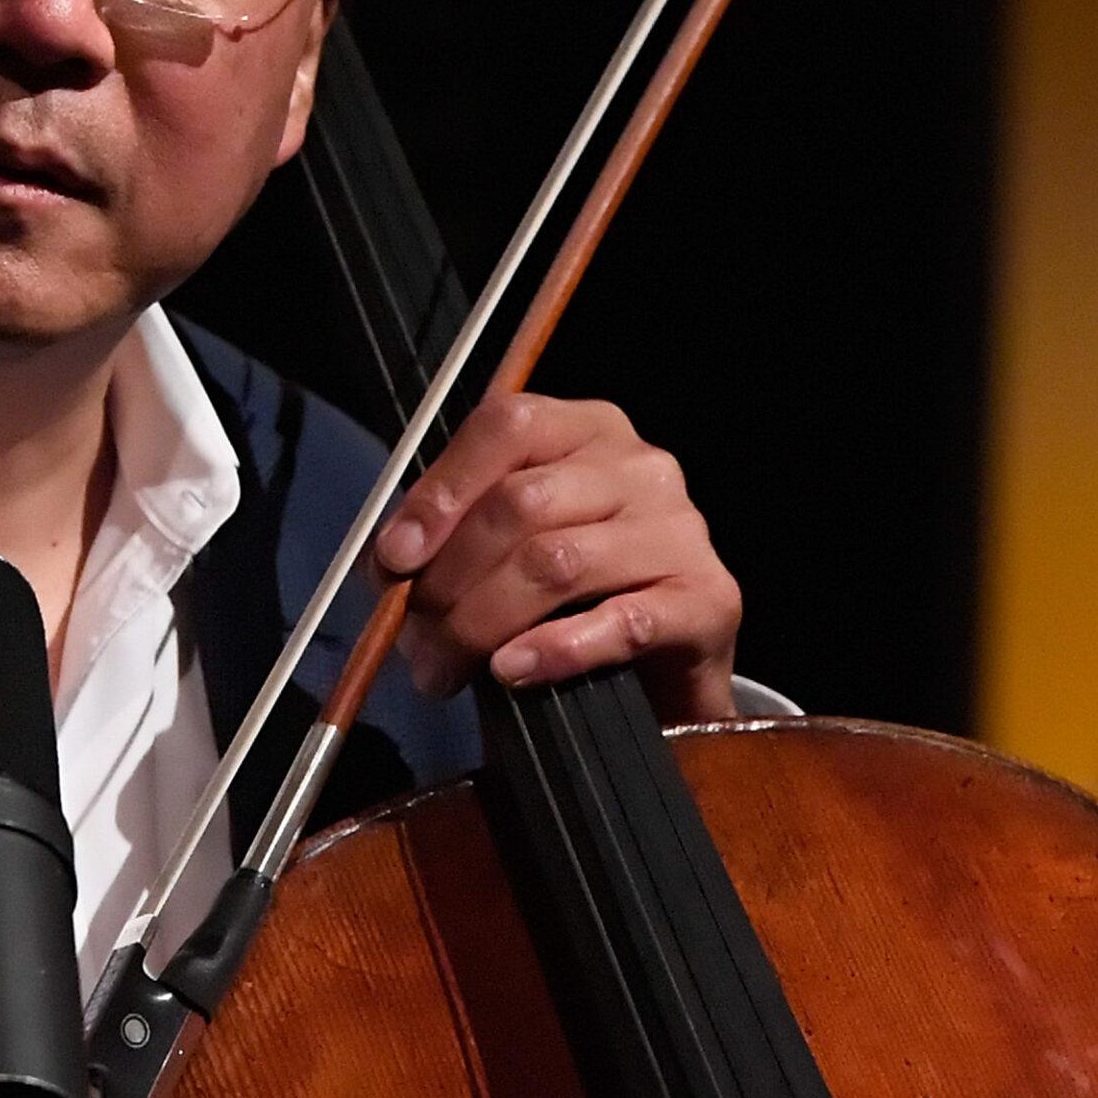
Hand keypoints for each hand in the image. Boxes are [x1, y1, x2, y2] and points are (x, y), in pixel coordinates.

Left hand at [372, 393, 741, 723]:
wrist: (662, 667)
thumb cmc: (569, 596)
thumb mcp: (503, 546)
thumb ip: (449, 538)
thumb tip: (388, 565)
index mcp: (583, 428)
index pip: (505, 427)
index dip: (441, 492)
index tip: (394, 557)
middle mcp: (640, 465)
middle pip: (522, 503)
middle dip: (450, 577)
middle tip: (414, 640)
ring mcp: (680, 528)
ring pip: (558, 562)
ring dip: (482, 622)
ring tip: (444, 668)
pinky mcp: (709, 597)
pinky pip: (622, 621)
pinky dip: (555, 649)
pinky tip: (512, 671)